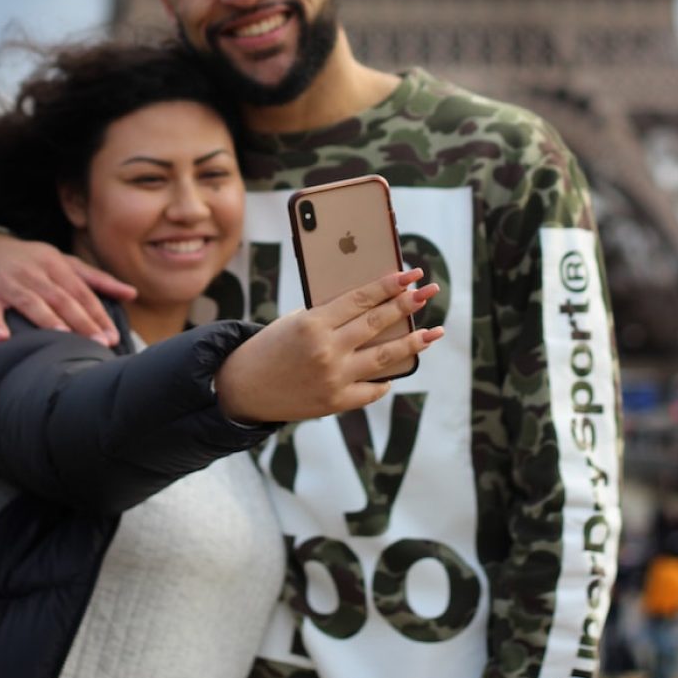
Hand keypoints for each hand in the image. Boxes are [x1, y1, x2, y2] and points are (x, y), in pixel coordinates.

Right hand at [0, 233, 132, 344]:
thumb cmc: (32, 263)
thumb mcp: (63, 263)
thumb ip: (96, 280)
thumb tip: (132, 293)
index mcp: (56, 265)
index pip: (81, 293)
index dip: (98, 314)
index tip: (113, 336)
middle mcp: (34, 273)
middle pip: (61, 299)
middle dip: (81, 321)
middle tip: (98, 343)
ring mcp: (7, 284)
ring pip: (30, 302)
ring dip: (46, 319)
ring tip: (62, 336)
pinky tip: (2, 338)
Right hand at [214, 268, 440, 422]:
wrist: (242, 388)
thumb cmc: (270, 346)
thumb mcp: (295, 321)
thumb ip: (329, 315)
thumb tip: (370, 307)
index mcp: (313, 322)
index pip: (361, 299)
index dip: (389, 285)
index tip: (410, 275)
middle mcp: (326, 350)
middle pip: (377, 323)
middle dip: (407, 306)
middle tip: (429, 292)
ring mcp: (333, 378)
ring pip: (384, 357)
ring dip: (413, 344)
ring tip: (434, 333)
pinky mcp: (335, 403)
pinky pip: (371, 390)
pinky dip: (384, 380)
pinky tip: (395, 372)